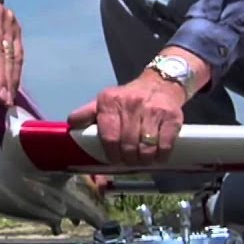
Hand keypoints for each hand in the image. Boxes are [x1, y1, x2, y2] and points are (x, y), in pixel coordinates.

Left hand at [67, 71, 186, 165]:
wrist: (161, 83)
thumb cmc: (129, 98)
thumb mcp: (105, 101)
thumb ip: (87, 113)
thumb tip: (71, 125)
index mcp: (110, 101)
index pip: (109, 137)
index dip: (111, 153)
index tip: (114, 159)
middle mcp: (131, 104)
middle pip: (127, 145)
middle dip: (128, 159)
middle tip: (129, 161)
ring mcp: (153, 110)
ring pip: (146, 148)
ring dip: (144, 160)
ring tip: (142, 160)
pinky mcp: (173, 117)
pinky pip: (165, 146)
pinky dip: (161, 156)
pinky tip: (157, 155)